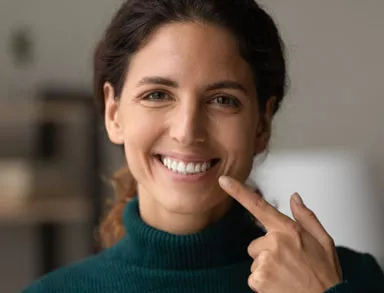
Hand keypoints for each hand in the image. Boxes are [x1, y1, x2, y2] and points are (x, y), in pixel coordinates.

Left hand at [219, 176, 341, 292]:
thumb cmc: (325, 274)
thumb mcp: (323, 240)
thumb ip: (305, 216)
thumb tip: (294, 197)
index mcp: (288, 229)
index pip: (258, 205)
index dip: (238, 191)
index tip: (223, 181)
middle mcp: (274, 242)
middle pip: (256, 244)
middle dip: (267, 252)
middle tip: (288, 263)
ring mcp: (265, 261)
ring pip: (255, 261)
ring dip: (266, 268)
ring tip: (286, 276)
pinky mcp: (259, 279)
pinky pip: (253, 277)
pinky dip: (263, 283)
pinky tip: (280, 284)